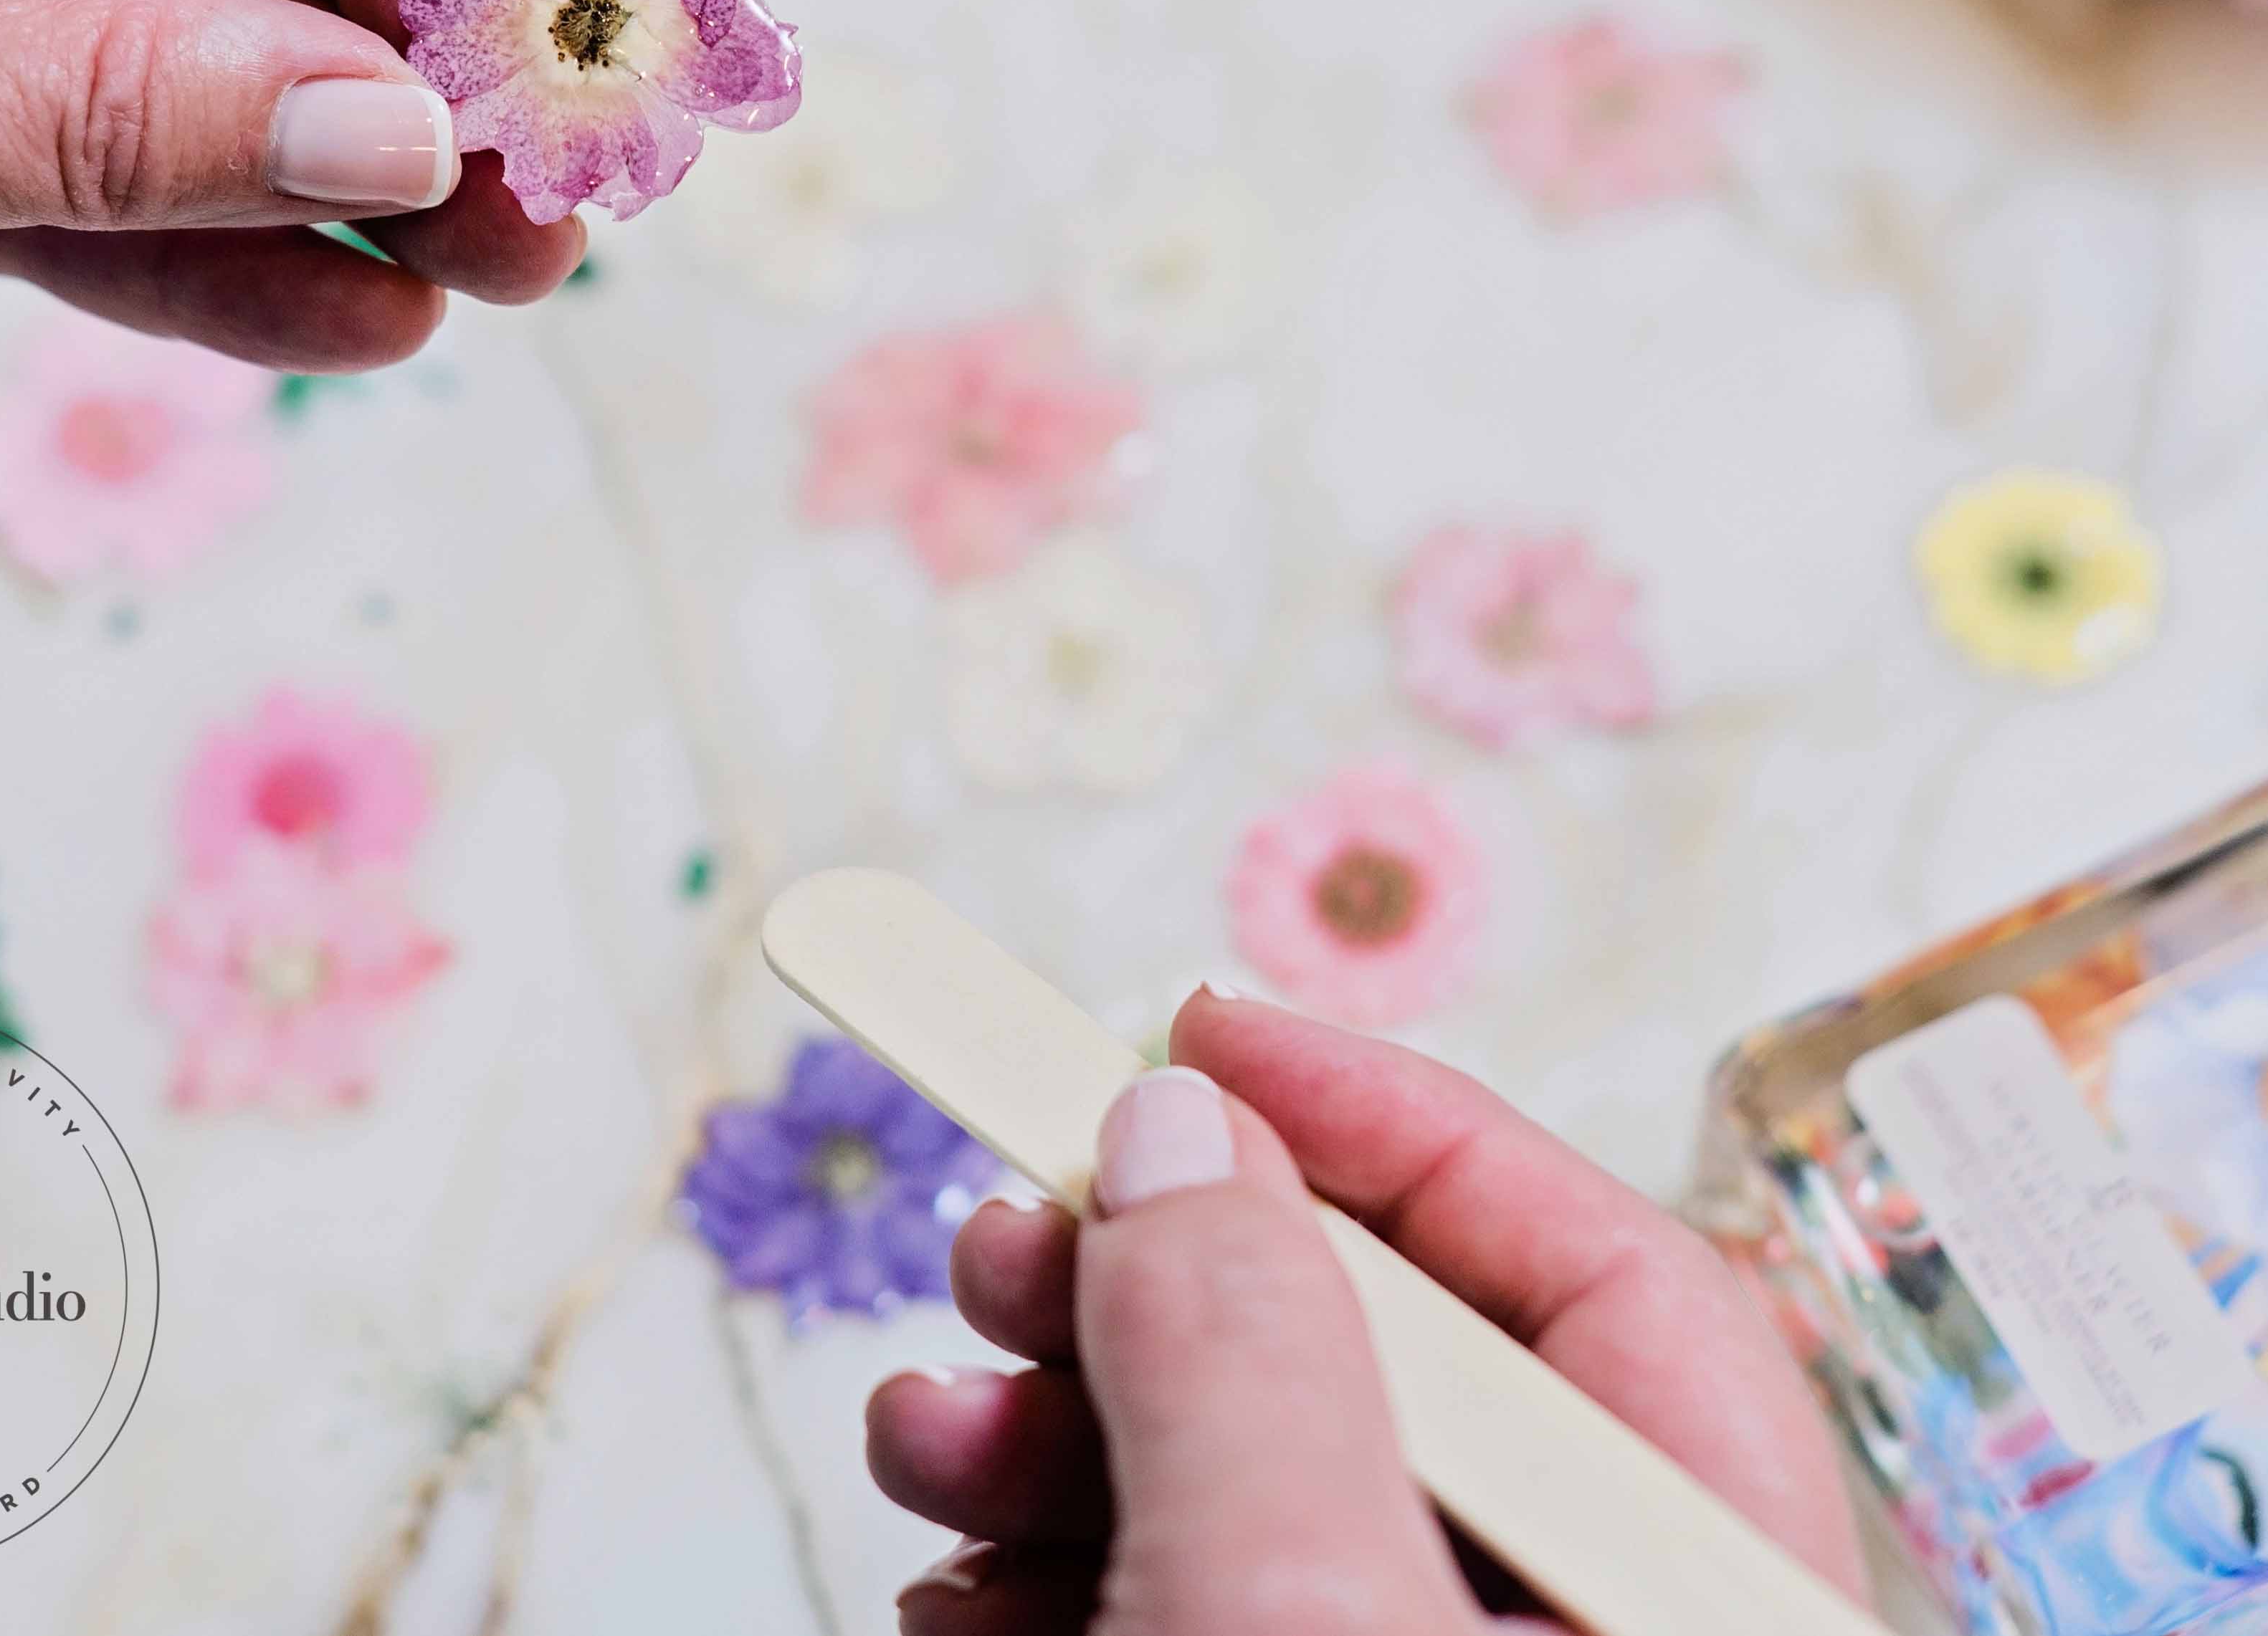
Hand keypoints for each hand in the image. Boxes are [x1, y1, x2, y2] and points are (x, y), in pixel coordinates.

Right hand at [867, 991, 1864, 1631]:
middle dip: (1158, 1287)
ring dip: (1060, 1429)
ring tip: (922, 1433)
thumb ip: (1250, 1354)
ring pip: (1262, 1490)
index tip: (1194, 1037)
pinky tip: (953, 1572)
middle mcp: (1580, 1633)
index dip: (1388, 1116)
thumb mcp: (1294, 1610)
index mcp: (1693, 1594)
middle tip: (1000, 1249)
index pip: (1599, 1273)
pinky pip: (1195, 1607)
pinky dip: (1060, 1563)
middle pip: (1388, 1372)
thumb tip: (1180, 1131)